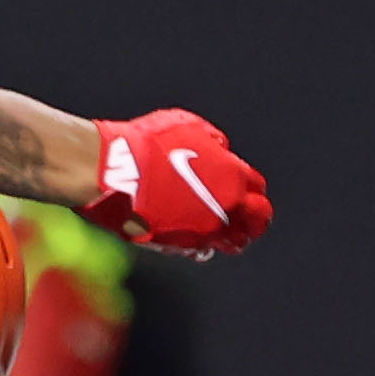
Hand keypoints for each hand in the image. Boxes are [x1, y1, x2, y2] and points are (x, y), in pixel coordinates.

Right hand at [80, 110, 270, 256]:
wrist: (117, 171)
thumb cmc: (148, 144)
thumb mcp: (188, 126)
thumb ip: (212, 141)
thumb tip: (219, 149)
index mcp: (233, 174)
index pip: (257, 186)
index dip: (251, 188)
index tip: (244, 189)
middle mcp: (227, 205)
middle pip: (257, 219)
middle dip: (254, 217)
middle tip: (245, 216)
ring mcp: (207, 228)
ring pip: (234, 241)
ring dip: (232, 236)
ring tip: (225, 233)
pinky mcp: (183, 243)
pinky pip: (203, 250)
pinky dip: (203, 245)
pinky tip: (196, 239)